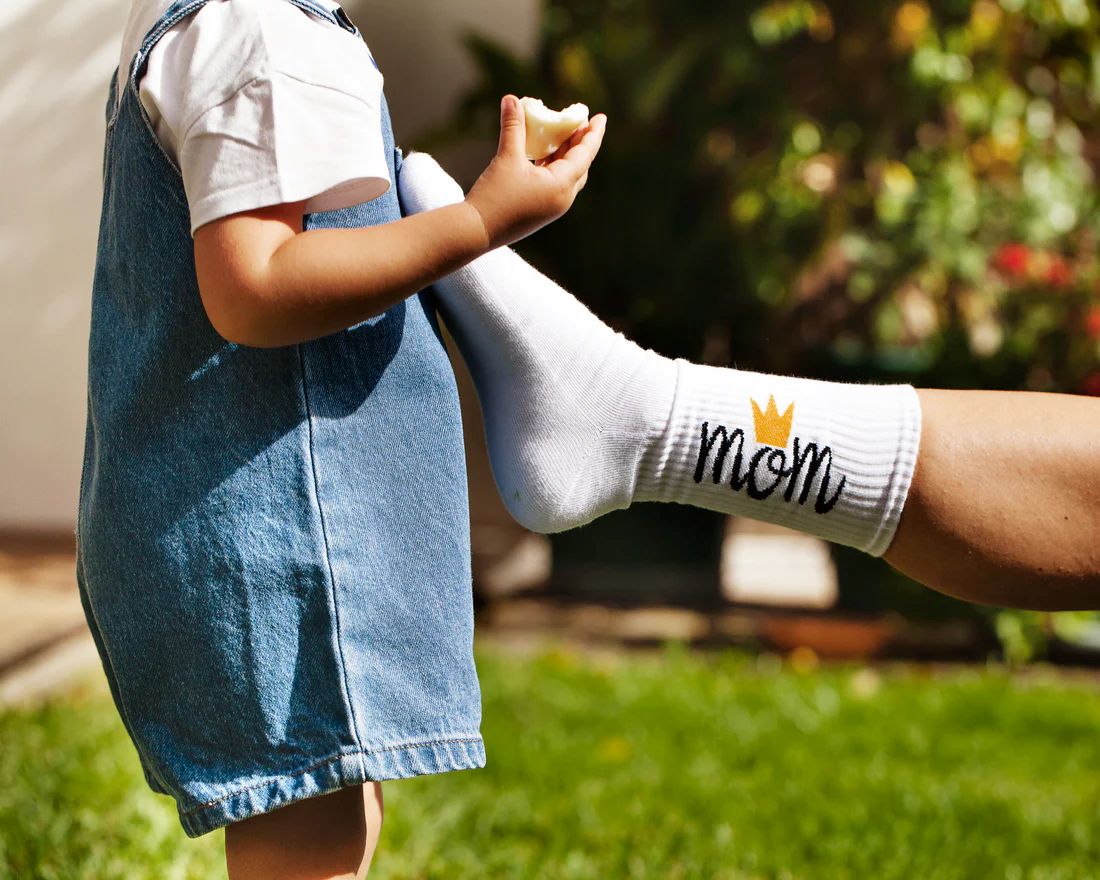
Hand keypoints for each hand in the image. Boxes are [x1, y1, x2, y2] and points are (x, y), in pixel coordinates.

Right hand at [465, 94, 606, 249]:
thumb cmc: (494, 195)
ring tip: (564, 134)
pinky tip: (544, 154)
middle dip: (581, 143)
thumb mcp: (506, 157)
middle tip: (581, 122)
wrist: (476, 232)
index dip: (593, 134)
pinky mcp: (539, 211)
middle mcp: (562, 199)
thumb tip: (512, 98)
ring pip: (567, 176)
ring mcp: (551, 207)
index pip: (585, 155)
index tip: (601, 117)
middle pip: (580, 166)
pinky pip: (554, 184)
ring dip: (566, 155)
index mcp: (561, 187)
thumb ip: (513, 127)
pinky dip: (553, 166)